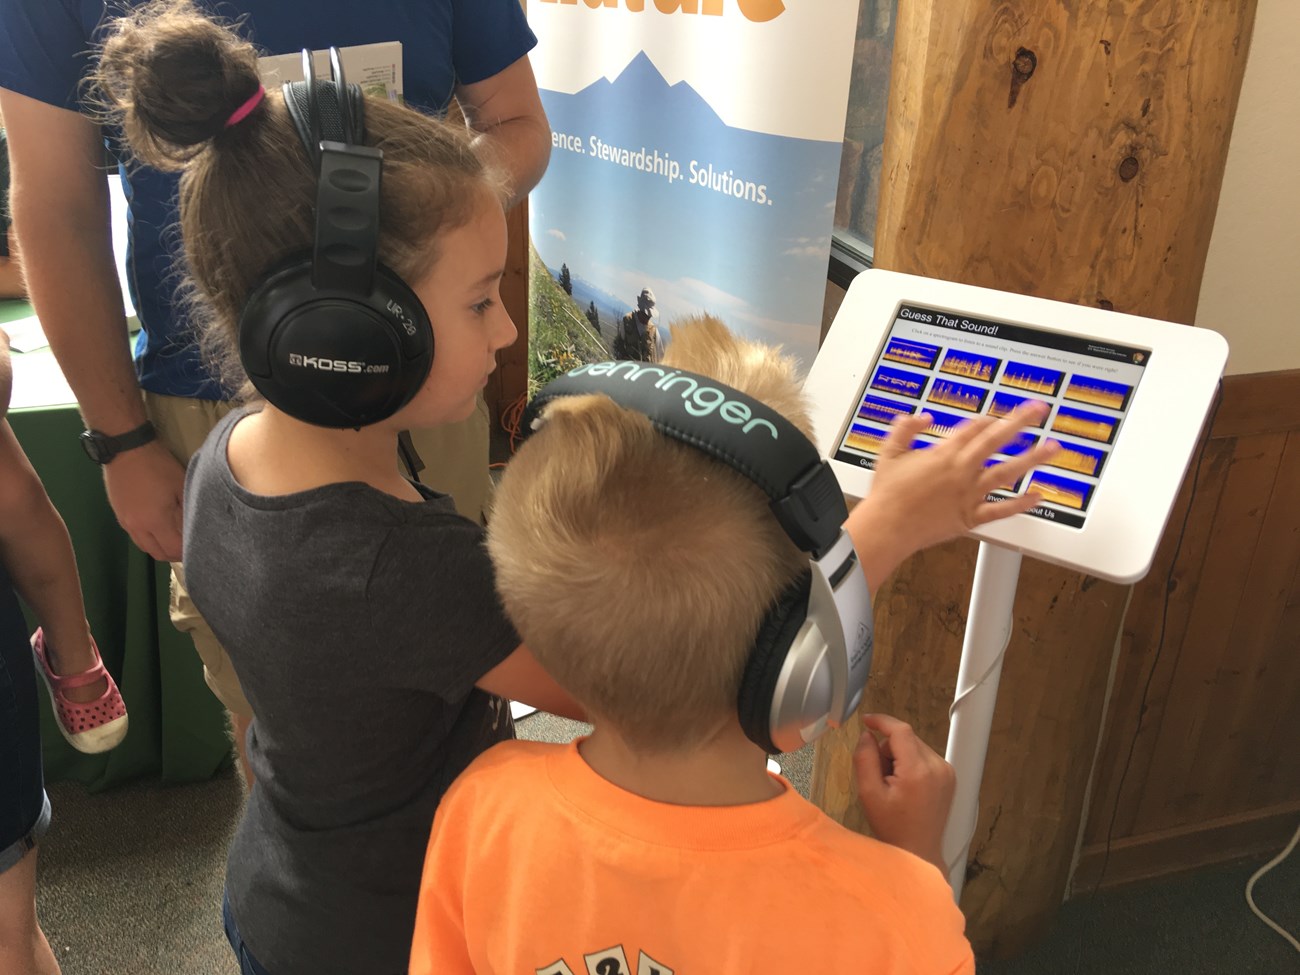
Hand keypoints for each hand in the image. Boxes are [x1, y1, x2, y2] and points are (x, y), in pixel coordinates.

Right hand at [103, 440, 185, 561]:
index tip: (200, 546)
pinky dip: (149, 538)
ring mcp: (125, 522)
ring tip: (175, 538)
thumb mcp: (181, 486)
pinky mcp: (119, 515)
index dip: (188, 551)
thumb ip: (187, 510)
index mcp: (155, 521)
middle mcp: (137, 527)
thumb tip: (194, 527)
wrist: (125, 449)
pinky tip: (160, 528)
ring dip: (160, 547)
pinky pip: (136, 537)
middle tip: (189, 546)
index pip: (174, 549)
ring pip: (145, 547)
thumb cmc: (158, 465)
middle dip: (175, 554)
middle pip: (158, 554)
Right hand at [850, 402, 1060, 587]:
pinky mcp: (970, 516)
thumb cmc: (886, 493)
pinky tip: (1038, 495)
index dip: (988, 419)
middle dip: (1020, 422)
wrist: (887, 526)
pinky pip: (1001, 509)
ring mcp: (969, 493)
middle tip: (1038, 410)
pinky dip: (1021, 504)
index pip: (973, 428)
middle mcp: (961, 470)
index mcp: (943, 453)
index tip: (998, 415)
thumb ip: (906, 428)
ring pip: (1007, 472)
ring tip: (1052, 448)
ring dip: (1032, 459)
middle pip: (996, 440)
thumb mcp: (889, 451)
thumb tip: (923, 417)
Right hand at [854, 713, 955, 871]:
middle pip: (907, 738)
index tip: (866, 720)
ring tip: (893, 784)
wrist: (918, 850)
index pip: (901, 730)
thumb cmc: (892, 827)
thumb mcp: (868, 793)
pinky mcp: (949, 776)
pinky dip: (911, 762)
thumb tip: (867, 736)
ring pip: (915, 745)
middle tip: (879, 775)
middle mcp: (937, 767)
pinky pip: (924, 756)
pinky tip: (906, 785)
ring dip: (900, 755)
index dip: (881, 721)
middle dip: (888, 748)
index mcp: (918, 771)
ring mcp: (946, 771)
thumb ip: (865, 758)